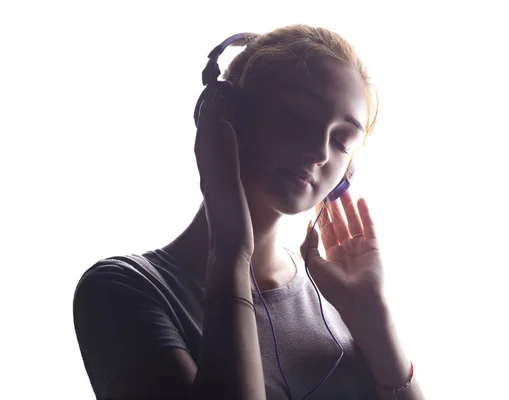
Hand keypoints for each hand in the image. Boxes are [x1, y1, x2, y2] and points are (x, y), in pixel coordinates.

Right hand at [195, 82, 253, 258]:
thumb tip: (237, 171)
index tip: (216, 96)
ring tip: (218, 91)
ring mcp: (213, 179)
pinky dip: (223, 138)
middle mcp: (208, 174)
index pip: (208, 141)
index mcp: (211, 175)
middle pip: (204, 134)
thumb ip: (232, 181)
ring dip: (212, 115)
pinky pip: (222, 158)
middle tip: (214, 84)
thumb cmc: (236, 226)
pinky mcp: (224, 187)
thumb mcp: (233, 198)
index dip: (209, 118)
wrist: (230, 249)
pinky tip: (228, 121)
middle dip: (207, 109)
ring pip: (209, 141)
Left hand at [299, 190, 383, 319]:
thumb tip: (310, 225)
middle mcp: (346, 249)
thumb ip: (309, 244)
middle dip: (335, 208)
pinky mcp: (373, 246)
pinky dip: (365, 212)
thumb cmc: (334, 287)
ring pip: (353, 221)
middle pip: (340, 223)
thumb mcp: (313, 264)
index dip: (322, 215)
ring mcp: (360, 247)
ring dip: (348, 206)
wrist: (357, 300)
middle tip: (331, 190)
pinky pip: (369, 226)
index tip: (319, 200)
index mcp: (332, 255)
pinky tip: (361, 199)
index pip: (326, 230)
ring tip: (344, 190)